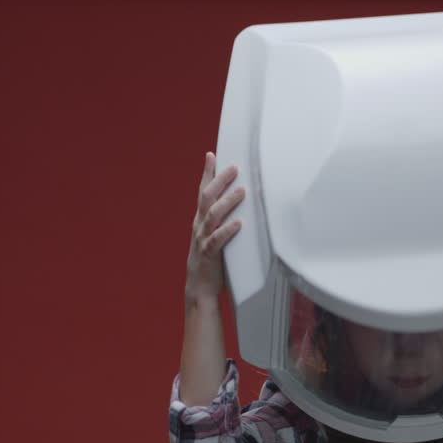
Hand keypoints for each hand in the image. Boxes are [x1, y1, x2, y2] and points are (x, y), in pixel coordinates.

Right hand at [186, 152, 245, 300]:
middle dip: (220, 180)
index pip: (202, 191)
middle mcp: (199, 226)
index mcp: (200, 220)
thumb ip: (221, 220)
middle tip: (235, 168)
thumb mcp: (213, 235)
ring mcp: (203, 239)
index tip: (211, 155)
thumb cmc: (211, 260)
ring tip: (242, 191)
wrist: (199, 287)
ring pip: (213, 215)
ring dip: (228, 202)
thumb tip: (240, 204)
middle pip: (207, 197)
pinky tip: (239, 223)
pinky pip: (217, 240)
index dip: (207, 173)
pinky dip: (228, 230)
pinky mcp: (209, 254)